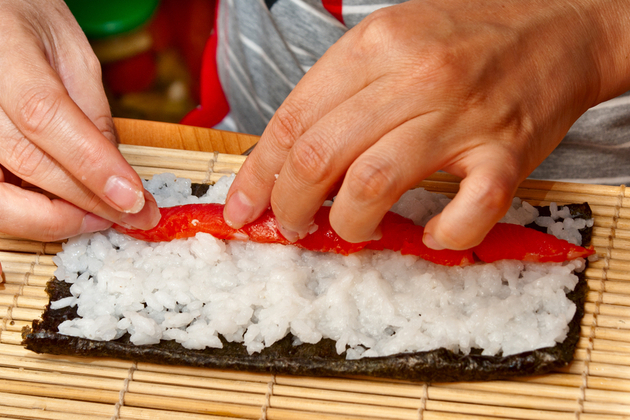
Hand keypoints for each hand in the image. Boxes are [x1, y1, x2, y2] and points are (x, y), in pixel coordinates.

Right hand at [0, 0, 159, 242]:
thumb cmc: (26, 21)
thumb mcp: (72, 52)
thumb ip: (91, 111)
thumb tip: (116, 172)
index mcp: (2, 53)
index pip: (45, 117)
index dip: (92, 165)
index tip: (133, 197)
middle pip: (27, 163)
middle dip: (90, 201)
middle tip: (135, 215)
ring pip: (1, 198)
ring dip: (57, 219)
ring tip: (101, 217)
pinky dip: (31, 214)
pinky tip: (66, 209)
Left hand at [224, 0, 629, 249]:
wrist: (557, 29)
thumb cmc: (467, 38)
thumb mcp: (392, 41)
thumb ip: (340, 93)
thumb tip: (287, 158)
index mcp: (377, 44)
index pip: (294, 120)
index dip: (258, 174)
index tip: (243, 209)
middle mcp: (416, 76)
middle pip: (321, 156)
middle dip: (289, 205)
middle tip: (290, 224)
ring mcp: (463, 117)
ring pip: (373, 185)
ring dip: (348, 224)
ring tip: (350, 229)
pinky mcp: (507, 154)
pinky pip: (466, 212)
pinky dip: (442, 235)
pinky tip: (432, 234)